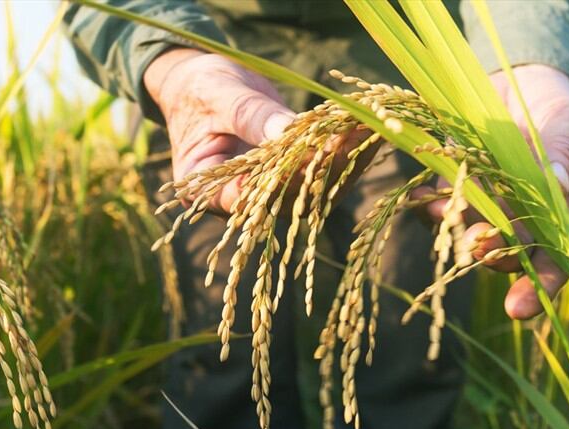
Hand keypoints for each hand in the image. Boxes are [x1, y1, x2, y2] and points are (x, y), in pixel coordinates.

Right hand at [144, 48, 373, 213]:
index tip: (306, 158)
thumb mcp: (217, 95)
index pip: (243, 198)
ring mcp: (270, 192)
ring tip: (369, 128)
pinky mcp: (293, 177)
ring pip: (312, 189)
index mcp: (207, 190)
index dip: (277, 182)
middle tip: (353, 136)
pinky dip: (345, 149)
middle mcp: (241, 202)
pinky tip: (367, 127)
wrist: (204, 86)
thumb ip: (249, 116)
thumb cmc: (199, 90)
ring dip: (344, 159)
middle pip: (286, 196)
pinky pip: (322, 171)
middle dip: (322, 166)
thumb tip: (287, 131)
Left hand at [418, 64, 568, 319]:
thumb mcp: (568, 123)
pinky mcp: (457, 188)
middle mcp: (527, 217)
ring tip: (449, 225)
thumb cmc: (555, 105)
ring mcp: (489, 205)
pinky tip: (425, 202)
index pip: (559, 255)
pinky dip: (432, 209)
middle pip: (513, 252)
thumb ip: (561, 153)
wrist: (516, 78)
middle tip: (479, 248)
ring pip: (474, 234)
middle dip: (495, 255)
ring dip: (460, 235)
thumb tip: (554, 182)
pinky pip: (443, 209)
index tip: (519, 308)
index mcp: (566, 210)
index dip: (542, 283)